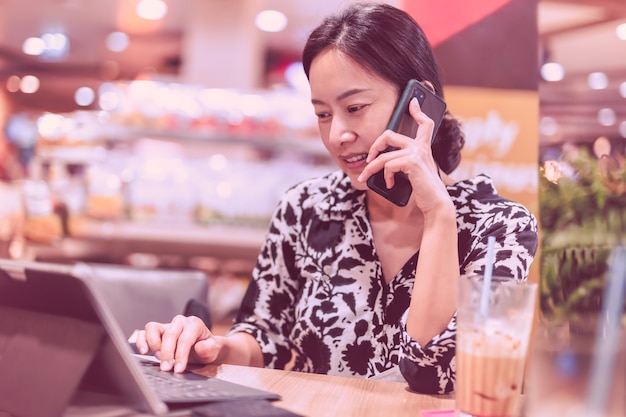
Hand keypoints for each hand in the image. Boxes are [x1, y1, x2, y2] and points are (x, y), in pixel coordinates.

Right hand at [136, 315, 221, 372]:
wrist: (204, 348)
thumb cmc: (207, 348)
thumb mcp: (214, 350)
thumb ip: (209, 348)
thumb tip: (200, 347)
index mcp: (194, 324)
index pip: (185, 339)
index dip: (181, 355)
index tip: (179, 369)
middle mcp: (179, 322)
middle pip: (169, 335)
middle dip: (167, 353)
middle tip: (167, 369)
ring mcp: (167, 325)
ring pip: (153, 329)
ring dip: (154, 346)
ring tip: (160, 360)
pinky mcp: (157, 331)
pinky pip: (144, 332)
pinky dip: (141, 341)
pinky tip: (144, 352)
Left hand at [358, 97, 447, 212]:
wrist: (435, 202)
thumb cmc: (424, 189)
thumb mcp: (414, 172)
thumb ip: (404, 161)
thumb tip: (382, 160)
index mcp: (424, 147)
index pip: (425, 124)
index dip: (418, 111)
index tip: (413, 102)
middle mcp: (421, 146)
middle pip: (389, 135)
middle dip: (374, 147)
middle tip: (368, 159)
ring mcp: (417, 152)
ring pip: (383, 156)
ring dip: (370, 169)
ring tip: (365, 177)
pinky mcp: (412, 161)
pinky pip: (387, 165)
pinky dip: (385, 176)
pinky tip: (390, 184)